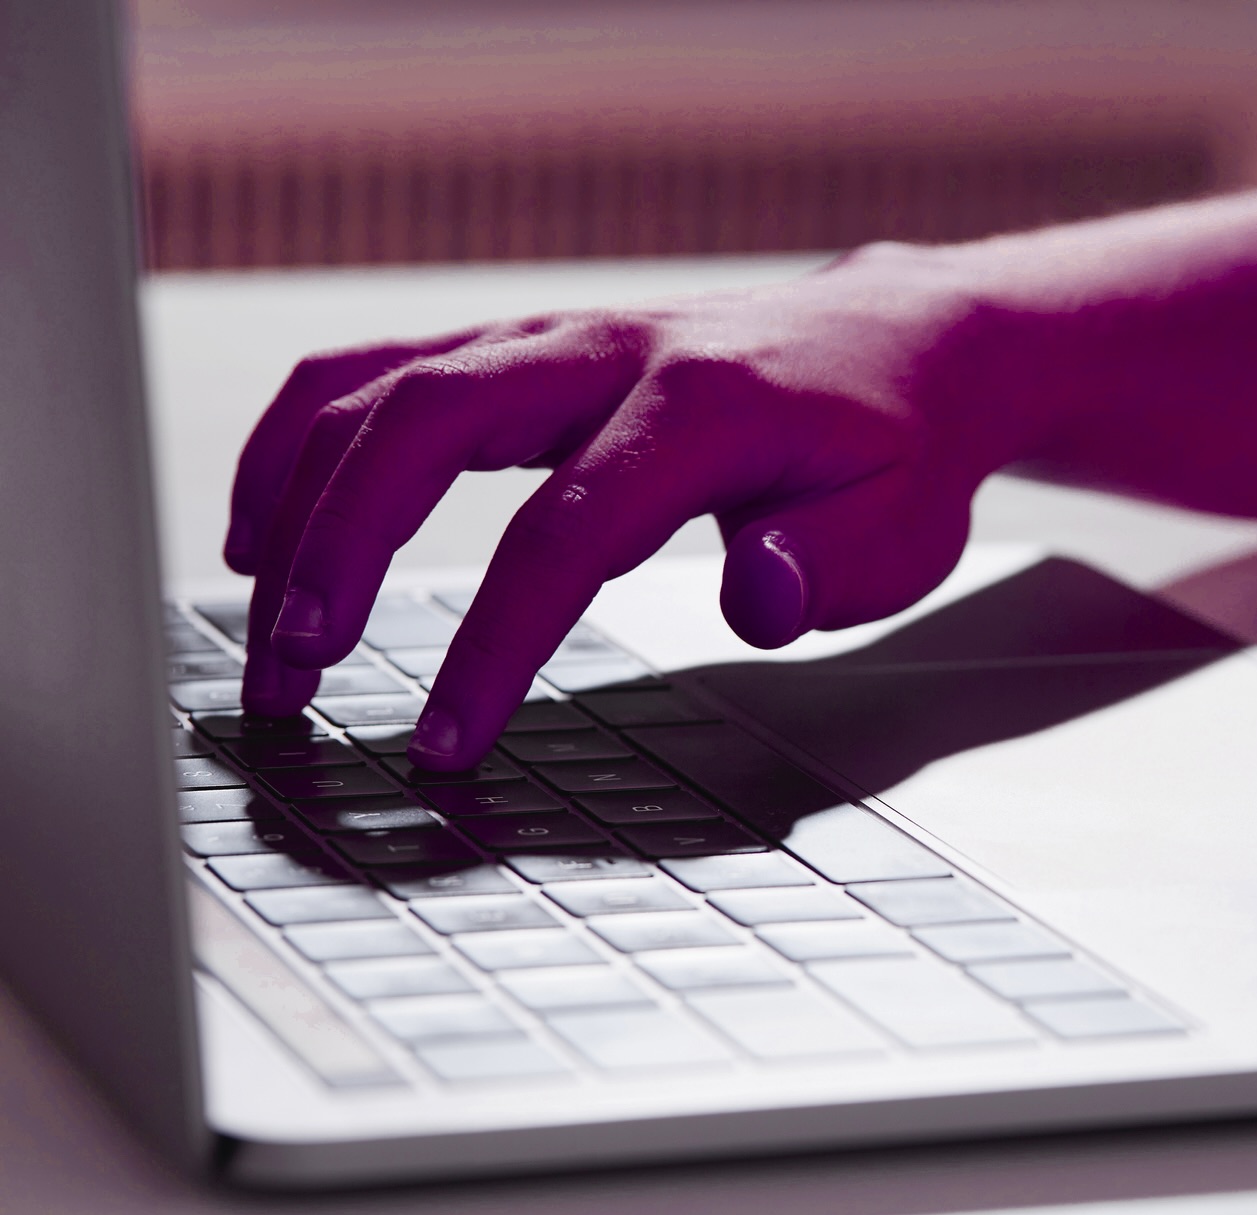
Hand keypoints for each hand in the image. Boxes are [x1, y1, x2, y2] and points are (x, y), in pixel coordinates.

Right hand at [230, 246, 1043, 769]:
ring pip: (379, 388)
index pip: (566, 530)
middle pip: (424, 424)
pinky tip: (269, 531)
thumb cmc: (895, 451)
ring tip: (268, 630)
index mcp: (702, 408)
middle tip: (296, 674)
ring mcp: (553, 343)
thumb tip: (756, 597)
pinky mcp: (522, 354)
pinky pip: (376, 374)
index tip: (446, 741)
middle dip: (340, 549)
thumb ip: (825, 567)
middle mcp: (608, 354)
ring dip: (297, 501)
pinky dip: (303, 445)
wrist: (899, 345)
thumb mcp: (900, 529)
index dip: (493, 642)